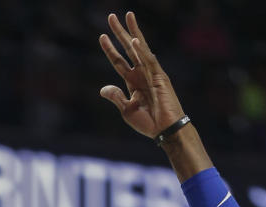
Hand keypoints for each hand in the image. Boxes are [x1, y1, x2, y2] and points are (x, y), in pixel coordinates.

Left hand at [99, 11, 185, 138]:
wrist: (164, 131)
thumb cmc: (148, 123)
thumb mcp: (127, 110)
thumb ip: (116, 97)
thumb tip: (103, 89)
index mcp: (132, 81)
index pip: (118, 61)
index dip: (110, 49)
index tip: (101, 36)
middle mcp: (141, 73)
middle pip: (128, 49)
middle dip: (120, 33)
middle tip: (111, 17)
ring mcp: (151, 73)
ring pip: (139, 49)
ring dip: (132, 32)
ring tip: (126, 16)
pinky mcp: (160, 77)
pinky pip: (149, 61)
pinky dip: (142, 51)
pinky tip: (134, 40)